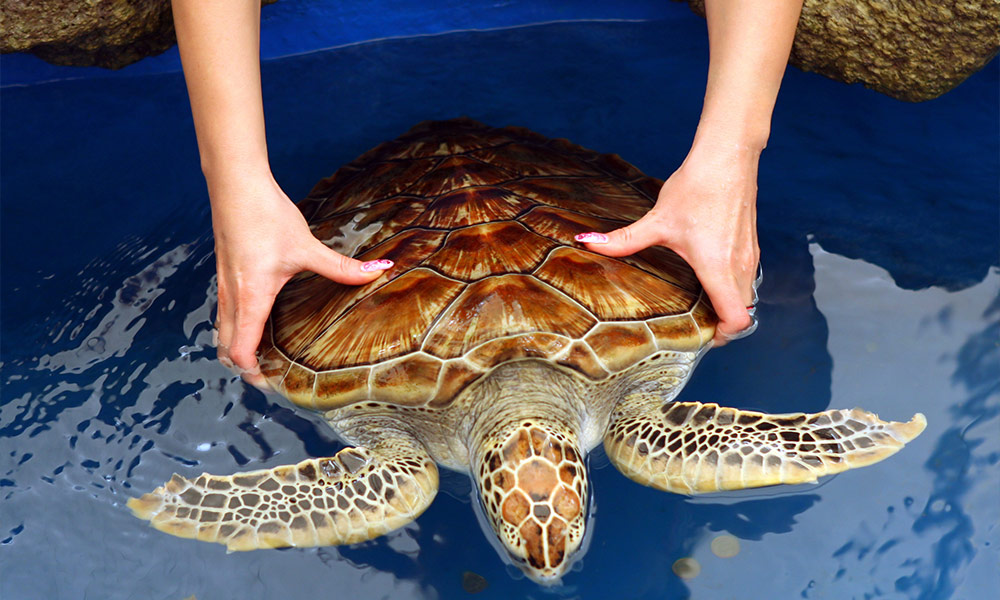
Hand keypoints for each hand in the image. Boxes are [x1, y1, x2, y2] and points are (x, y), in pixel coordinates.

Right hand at [208, 171, 390, 374]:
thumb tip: (379, 270)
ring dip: (237, 348)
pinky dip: (235, 327)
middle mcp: (232, 297)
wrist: (235, 184)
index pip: (240, 351)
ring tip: (265, 356)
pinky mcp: (224, 273)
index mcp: (251, 298)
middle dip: (244, 367)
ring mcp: (224, 285)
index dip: (252, 374)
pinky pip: (224, 313)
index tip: (272, 383)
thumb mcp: (306, 246)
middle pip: (225, 348)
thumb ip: (342, 266)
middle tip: (270, 376)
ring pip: (222, 330)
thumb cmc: (266, 215)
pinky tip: (259, 320)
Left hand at [578, 143, 759, 344]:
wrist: (728, 156)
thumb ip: (624, 240)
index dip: (723, 335)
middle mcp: (740, 266)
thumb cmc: (697, 188)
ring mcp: (750, 255)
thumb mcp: (658, 220)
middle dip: (723, 323)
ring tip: (701, 303)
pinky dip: (734, 285)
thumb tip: (588, 243)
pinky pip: (748, 277)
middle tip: (696, 323)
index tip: (703, 334)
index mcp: (718, 267)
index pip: (737, 319)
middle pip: (743, 312)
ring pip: (748, 295)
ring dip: (729, 304)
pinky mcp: (752, 243)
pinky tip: (709, 274)